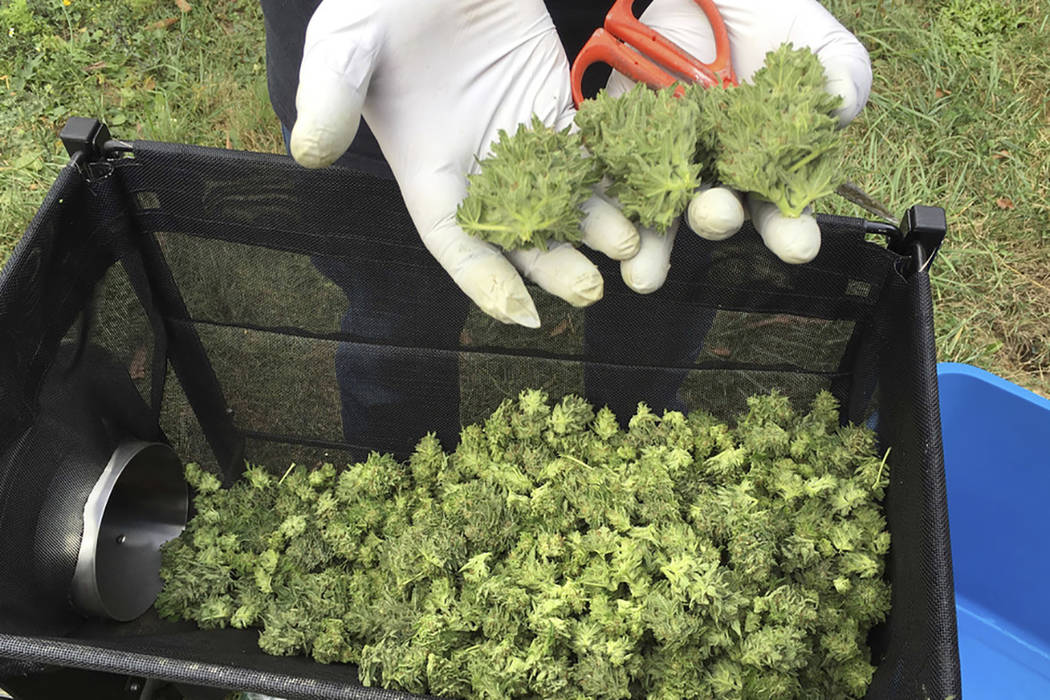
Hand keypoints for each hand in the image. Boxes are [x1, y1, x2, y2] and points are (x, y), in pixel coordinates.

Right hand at [288, 0, 641, 327]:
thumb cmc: (380, 1)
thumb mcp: (344, 43)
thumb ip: (330, 95)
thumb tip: (308, 152)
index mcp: (427, 170)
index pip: (454, 240)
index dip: (482, 278)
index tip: (516, 311)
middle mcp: (477, 169)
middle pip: (519, 233)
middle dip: (553, 266)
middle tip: (590, 289)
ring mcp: (521, 141)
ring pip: (563, 200)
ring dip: (596, 228)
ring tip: (631, 249)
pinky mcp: (556, 107)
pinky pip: (591, 152)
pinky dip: (616, 176)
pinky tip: (647, 195)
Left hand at [607, 0, 871, 289]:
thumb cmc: (769, 20)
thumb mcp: (813, 38)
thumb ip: (838, 72)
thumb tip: (841, 104)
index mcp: (766, 165)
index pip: (779, 209)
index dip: (789, 231)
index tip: (798, 245)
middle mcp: (715, 172)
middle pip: (715, 212)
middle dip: (715, 220)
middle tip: (717, 216)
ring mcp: (666, 160)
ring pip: (657, 209)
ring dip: (651, 243)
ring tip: (643, 270)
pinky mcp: (620, 141)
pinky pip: (608, 174)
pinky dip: (604, 201)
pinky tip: (604, 225)